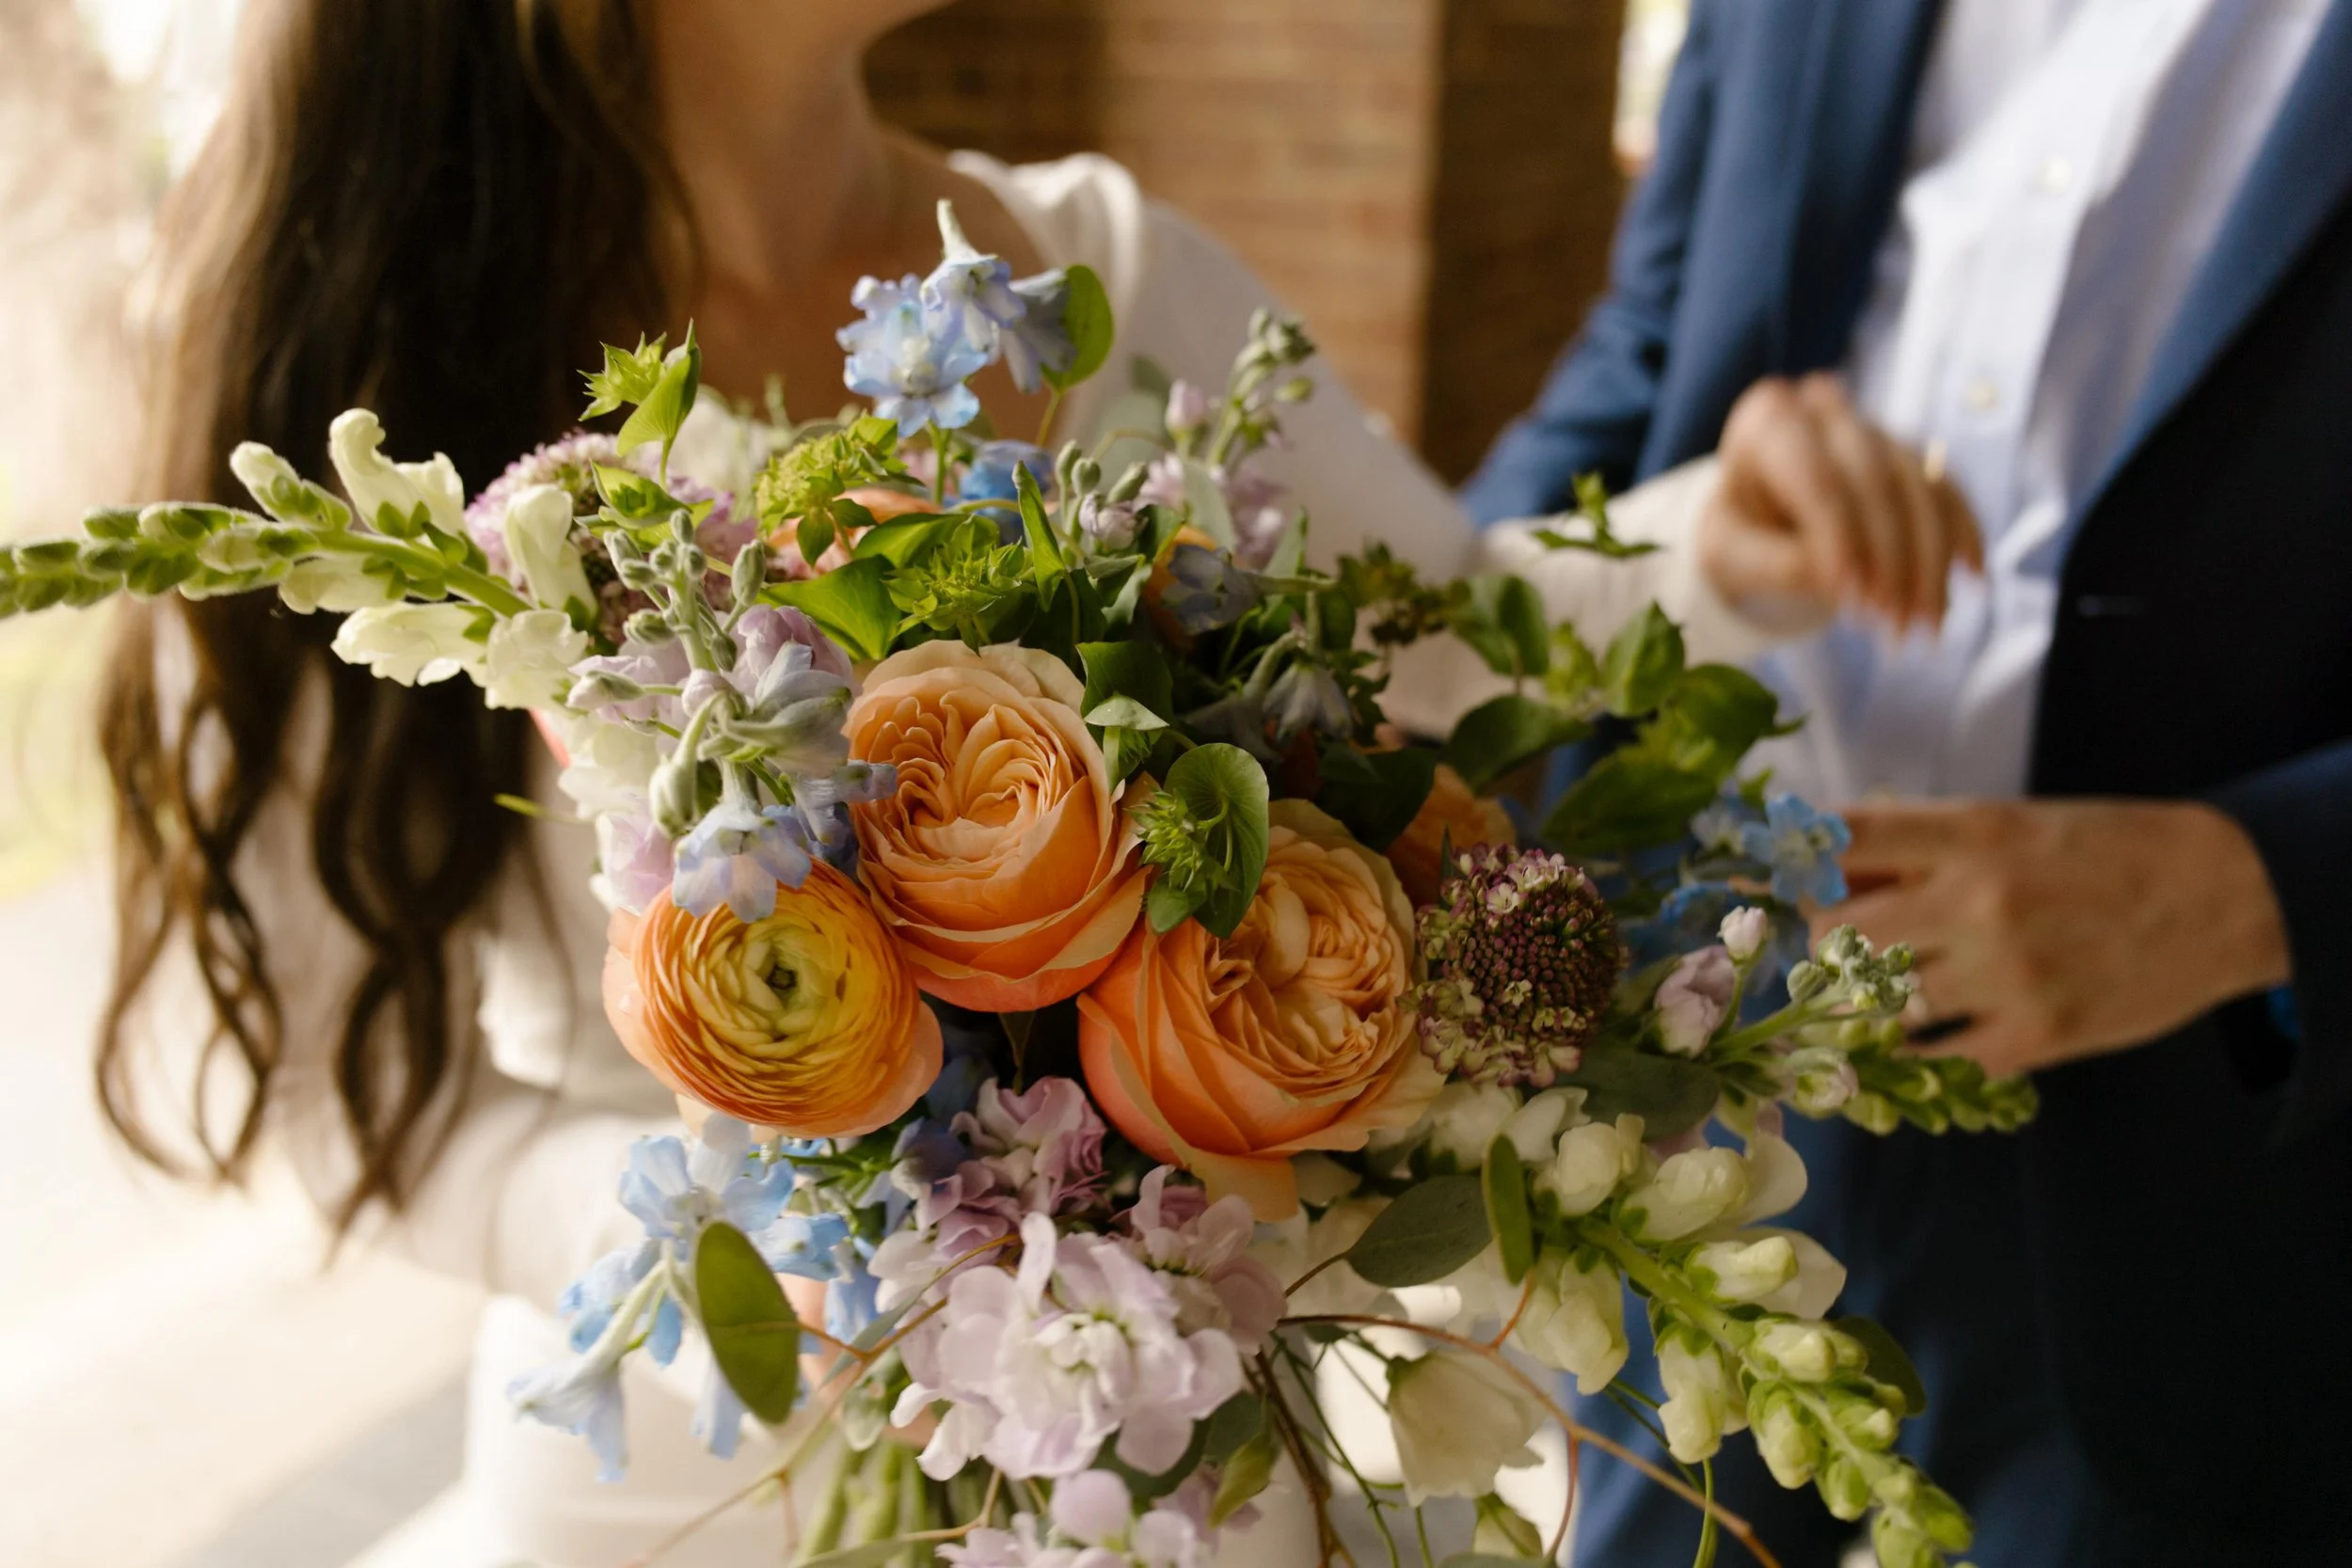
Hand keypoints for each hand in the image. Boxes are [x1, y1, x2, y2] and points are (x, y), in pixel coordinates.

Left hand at [1697, 374, 1982, 633]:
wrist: (1758, 519)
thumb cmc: (1737, 533)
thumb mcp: (1728, 553)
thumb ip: (1776, 564)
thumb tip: (1842, 583)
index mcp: (1769, 423)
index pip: (1817, 480)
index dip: (1842, 541)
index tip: (1855, 599)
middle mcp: (1827, 413)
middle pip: (1876, 482)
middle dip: (1890, 561)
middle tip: (1894, 626)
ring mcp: (1875, 430)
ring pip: (1919, 489)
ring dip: (1930, 563)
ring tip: (1925, 625)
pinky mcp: (1910, 455)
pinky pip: (1947, 491)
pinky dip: (1961, 536)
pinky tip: (1971, 579)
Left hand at [1818, 799, 2290, 1077]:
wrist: (2223, 895)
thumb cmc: (2103, 850)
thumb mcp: (2009, 821)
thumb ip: (1920, 845)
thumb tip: (1822, 866)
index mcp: (1970, 833)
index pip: (1842, 842)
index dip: (1795, 867)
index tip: (1779, 885)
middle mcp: (1977, 900)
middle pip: (1836, 933)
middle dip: (1823, 945)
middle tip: (1836, 952)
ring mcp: (2006, 973)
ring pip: (1876, 1003)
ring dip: (1862, 1006)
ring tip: (1873, 997)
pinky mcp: (2036, 1035)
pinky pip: (1933, 1060)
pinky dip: (1912, 1054)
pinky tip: (1915, 1040)